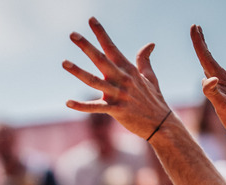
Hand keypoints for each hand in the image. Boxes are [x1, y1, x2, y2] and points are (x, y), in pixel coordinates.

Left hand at [63, 17, 171, 139]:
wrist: (161, 124)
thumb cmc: (154, 100)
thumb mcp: (151, 77)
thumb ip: (144, 60)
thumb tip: (150, 44)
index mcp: (128, 69)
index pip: (112, 47)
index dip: (101, 33)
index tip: (91, 20)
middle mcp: (122, 79)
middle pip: (101, 59)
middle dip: (86, 46)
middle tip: (72, 34)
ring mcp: (119, 95)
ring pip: (94, 81)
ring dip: (78, 72)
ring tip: (64, 62)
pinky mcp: (116, 111)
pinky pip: (96, 108)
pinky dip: (81, 106)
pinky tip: (68, 102)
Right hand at [190, 25, 225, 140]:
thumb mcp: (222, 106)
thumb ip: (213, 92)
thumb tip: (206, 80)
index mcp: (221, 78)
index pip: (206, 57)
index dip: (198, 43)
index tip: (193, 27)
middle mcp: (223, 77)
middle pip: (209, 57)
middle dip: (201, 42)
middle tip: (196, 27)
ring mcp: (224, 83)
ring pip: (211, 64)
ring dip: (204, 53)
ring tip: (200, 44)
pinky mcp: (225, 90)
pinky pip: (212, 75)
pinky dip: (207, 68)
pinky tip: (205, 72)